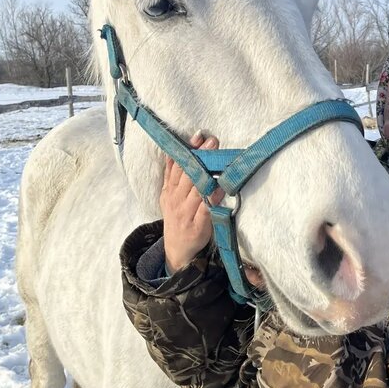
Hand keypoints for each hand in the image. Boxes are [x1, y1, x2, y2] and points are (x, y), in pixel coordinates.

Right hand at [161, 132, 224, 273]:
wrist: (176, 250)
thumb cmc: (177, 217)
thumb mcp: (168, 196)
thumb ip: (171, 175)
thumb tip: (174, 150)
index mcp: (169, 190)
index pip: (177, 167)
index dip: (188, 151)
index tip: (199, 137)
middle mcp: (176, 200)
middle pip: (187, 175)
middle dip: (200, 157)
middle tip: (212, 142)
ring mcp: (185, 213)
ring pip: (196, 191)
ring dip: (207, 174)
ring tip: (218, 159)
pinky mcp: (197, 226)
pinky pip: (205, 211)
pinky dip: (212, 200)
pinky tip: (220, 190)